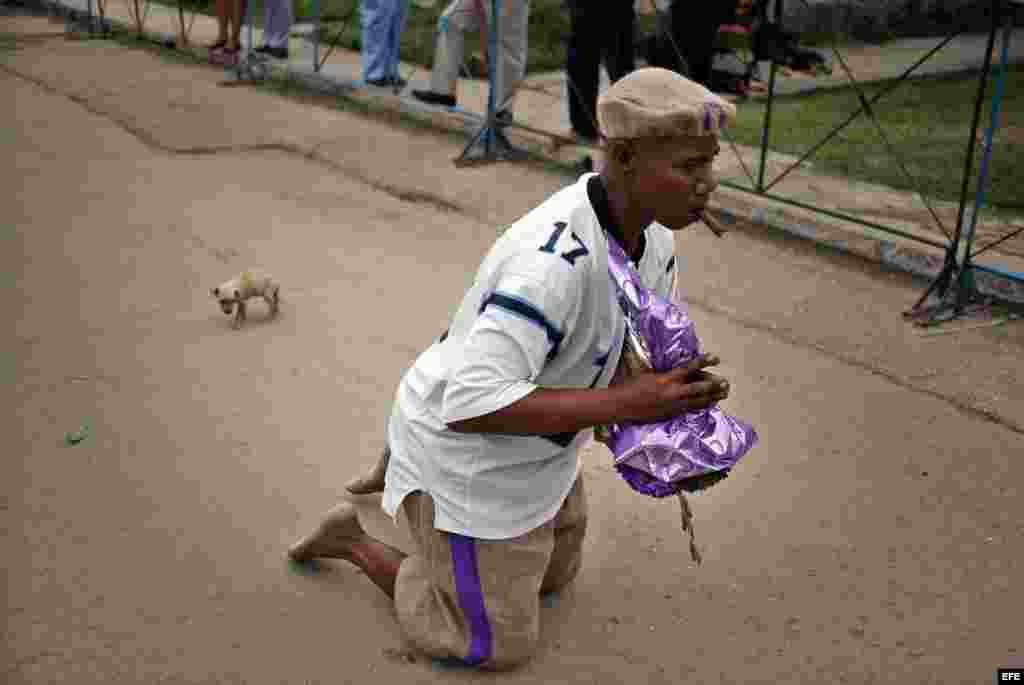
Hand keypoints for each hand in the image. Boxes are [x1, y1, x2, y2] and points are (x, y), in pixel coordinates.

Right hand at [614, 353, 729, 422]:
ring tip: (723, 395)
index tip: (715, 358)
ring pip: (697, 402)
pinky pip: (690, 410)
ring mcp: (673, 406)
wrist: (621, 405)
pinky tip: (709, 405)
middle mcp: (672, 393)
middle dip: (713, 386)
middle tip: (726, 383)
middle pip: (699, 388)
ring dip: (711, 398)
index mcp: (666, 379)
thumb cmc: (631, 386)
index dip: (704, 362)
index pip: (689, 368)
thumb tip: (677, 372)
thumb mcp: (648, 374)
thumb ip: (665, 374)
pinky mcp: (670, 415)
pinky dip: (701, 407)